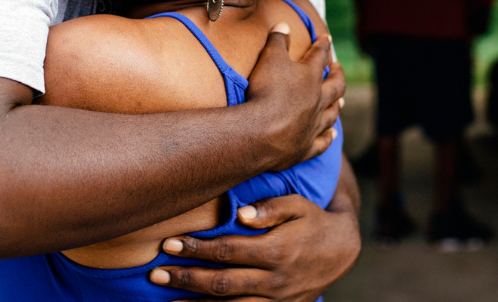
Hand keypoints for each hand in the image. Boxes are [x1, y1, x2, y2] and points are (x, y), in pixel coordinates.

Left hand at [150, 194, 359, 300]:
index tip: (168, 244)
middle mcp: (275, 280)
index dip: (197, 249)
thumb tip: (242, 214)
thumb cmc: (311, 220)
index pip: (229, 251)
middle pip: (223, 283)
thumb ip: (271, 208)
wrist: (342, 250)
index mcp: (277, 251)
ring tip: (167, 301)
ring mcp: (278, 301)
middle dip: (187, 278)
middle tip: (156, 274)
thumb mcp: (298, 205)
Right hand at [244, 25, 342, 170]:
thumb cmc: (266, 91)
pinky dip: (328, 137)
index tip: (327, 38)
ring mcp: (314, 125)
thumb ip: (277, 40)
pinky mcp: (306, 146)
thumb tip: (283, 24)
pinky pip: (322, 142)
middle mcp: (317, 100)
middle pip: (335, 86)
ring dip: (336, 106)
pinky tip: (332, 134)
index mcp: (309, 77)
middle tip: (338, 69)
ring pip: (331, 114)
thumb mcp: (269, 58)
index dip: (323, 45)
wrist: (261, 132)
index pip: (319, 56)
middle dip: (338, 75)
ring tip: (340, 101)